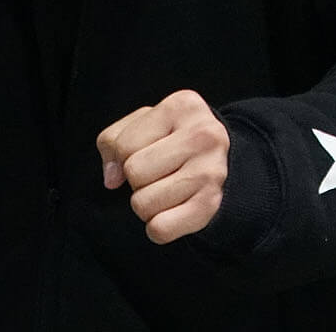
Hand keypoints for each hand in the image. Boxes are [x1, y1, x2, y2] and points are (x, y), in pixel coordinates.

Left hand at [96, 89, 229, 244]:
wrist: (224, 159)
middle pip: (134, 173)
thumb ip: (114, 140)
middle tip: (160, 171)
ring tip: (169, 188)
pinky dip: (158, 227)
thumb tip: (112, 177)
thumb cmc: (173, 139)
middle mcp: (203, 135)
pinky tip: (175, 209)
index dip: (125, 155)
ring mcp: (211, 171)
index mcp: (183, 106)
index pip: (124, 146)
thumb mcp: (144, 124)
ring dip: (147, 203)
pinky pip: (159, 229)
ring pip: (142, 204)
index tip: (148, 152)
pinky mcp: (211, 205)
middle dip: (138, 179)